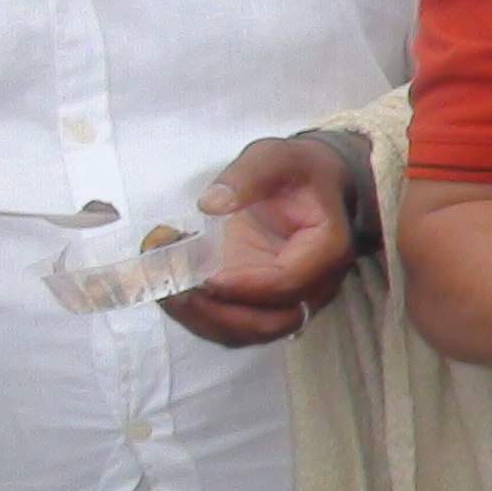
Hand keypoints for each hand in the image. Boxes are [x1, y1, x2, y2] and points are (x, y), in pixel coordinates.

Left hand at [162, 135, 360, 348]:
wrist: (310, 186)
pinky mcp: (264, 304)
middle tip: (174, 289)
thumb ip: (247, 177)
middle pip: (272, 322)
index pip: (290, 283)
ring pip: (250, 332)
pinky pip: (235, 326)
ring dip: (204, 320)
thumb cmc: (295, 172)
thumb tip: (212, 204)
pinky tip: (171, 292)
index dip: (246, 286)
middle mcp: (315, 285)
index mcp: (326, 249)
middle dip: (218, 313)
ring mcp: (290, 300)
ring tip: (165, 291)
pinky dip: (200, 318)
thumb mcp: (274, 158)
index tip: (204, 275)